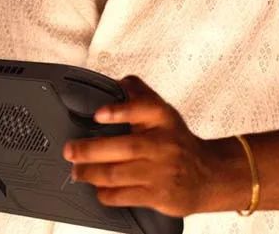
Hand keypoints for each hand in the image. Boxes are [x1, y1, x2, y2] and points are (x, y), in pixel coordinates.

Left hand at [63, 76, 220, 216]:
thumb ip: (139, 94)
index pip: (142, 108)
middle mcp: (163, 144)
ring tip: (77, 171)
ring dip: (92, 173)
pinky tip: (98, 189)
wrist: (209, 174)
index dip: (120, 111)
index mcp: (162, 118)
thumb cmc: (177, 140)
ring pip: (119, 174)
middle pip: (123, 147)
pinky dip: (107, 193)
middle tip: (70, 151)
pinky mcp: (159, 195)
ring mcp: (162, 171)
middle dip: (90, 150)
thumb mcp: (163, 112)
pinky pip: (126, 195)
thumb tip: (118, 82)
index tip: (99, 113)